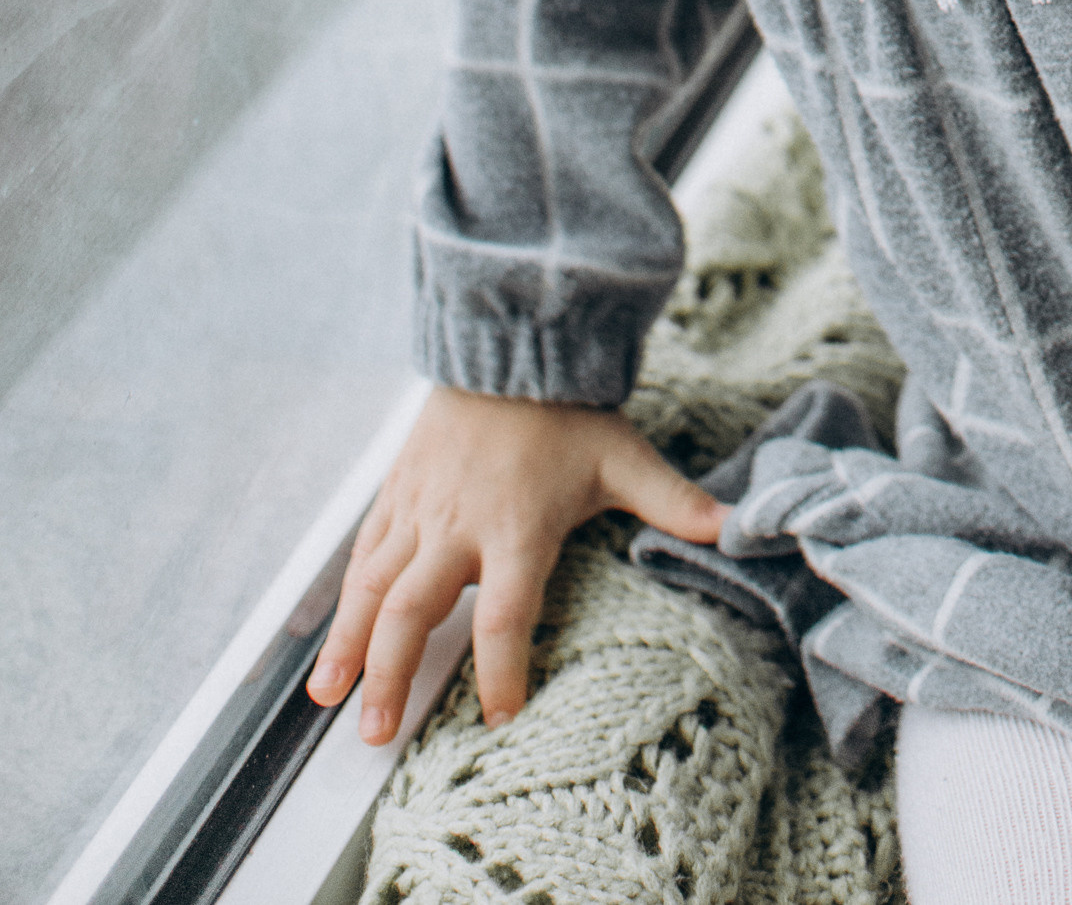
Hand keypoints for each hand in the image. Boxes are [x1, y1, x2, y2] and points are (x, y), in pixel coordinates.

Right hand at [308, 387, 725, 741]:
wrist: (510, 344)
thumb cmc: (568, 411)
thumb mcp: (624, 456)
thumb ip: (674, 502)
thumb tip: (736, 528)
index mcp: (516, 526)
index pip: (504, 613)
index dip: (501, 666)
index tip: (502, 713)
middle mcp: (457, 525)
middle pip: (412, 610)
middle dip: (392, 674)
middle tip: (377, 734)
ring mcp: (419, 510)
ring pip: (372, 587)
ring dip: (349, 647)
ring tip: (328, 701)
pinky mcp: (396, 494)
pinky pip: (362, 555)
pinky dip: (341, 602)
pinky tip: (328, 644)